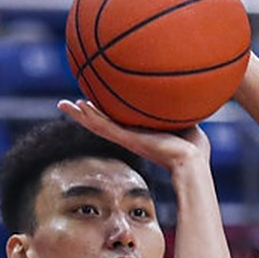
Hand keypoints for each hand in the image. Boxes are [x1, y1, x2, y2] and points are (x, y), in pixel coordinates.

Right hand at [57, 98, 208, 168]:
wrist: (192, 161)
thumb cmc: (195, 148)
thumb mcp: (187, 123)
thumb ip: (180, 112)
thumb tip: (186, 96)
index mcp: (141, 134)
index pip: (117, 122)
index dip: (104, 113)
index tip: (92, 104)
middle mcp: (131, 137)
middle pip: (102, 123)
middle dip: (84, 114)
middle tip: (68, 105)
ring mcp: (128, 139)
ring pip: (98, 125)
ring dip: (80, 115)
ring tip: (63, 105)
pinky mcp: (129, 140)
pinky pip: (105, 127)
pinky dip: (92, 117)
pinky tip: (79, 107)